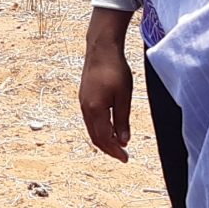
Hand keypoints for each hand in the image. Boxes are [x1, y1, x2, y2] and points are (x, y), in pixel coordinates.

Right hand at [80, 36, 133, 161]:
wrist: (101, 49)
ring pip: (92, 129)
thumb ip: (122, 120)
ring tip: (117, 145)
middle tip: (123, 156)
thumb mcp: (124, 97)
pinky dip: (100, 129)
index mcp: (95, 110)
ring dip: (104, 140)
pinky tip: (109, 128)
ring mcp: (83, 103)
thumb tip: (123, 140)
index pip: (104, 138)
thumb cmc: (115, 70)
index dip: (115, 151)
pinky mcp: (84, 98)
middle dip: (109, 149)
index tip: (126, 158)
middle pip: (95, 137)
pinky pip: (90, 120)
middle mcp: (85, 109)